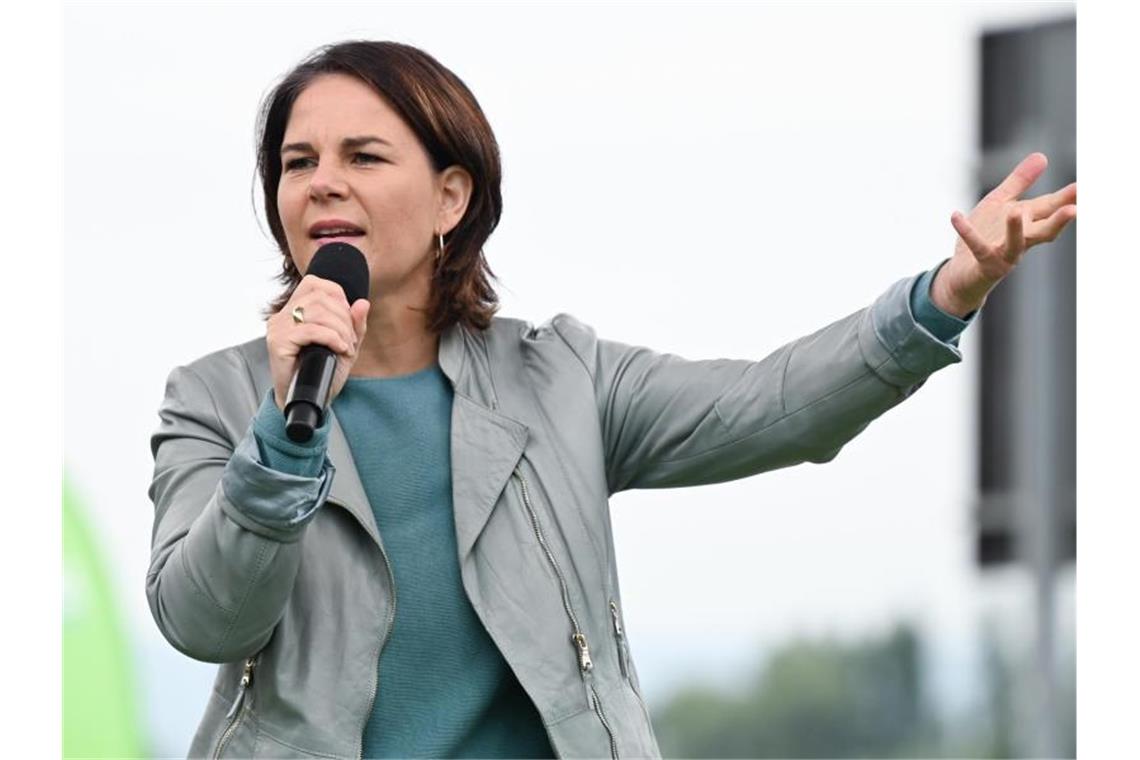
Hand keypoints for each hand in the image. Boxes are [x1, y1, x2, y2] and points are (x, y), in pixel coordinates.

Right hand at [267, 274, 370, 412]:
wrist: (309, 400)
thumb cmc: (323, 373)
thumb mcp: (345, 345)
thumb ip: (354, 325)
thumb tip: (363, 303)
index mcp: (294, 310)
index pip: (316, 284)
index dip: (338, 296)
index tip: (348, 320)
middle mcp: (282, 315)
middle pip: (320, 297)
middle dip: (344, 317)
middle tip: (350, 339)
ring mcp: (278, 327)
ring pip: (316, 311)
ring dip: (340, 328)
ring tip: (345, 346)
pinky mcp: (278, 342)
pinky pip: (310, 330)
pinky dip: (331, 337)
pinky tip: (339, 349)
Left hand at [933, 152, 1076, 316]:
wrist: (961, 272)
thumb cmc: (985, 234)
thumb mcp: (1000, 203)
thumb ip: (1020, 182)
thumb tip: (1042, 156)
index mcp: (1027, 223)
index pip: (1050, 208)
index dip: (1066, 199)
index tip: (1082, 188)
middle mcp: (1021, 241)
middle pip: (1044, 231)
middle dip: (1058, 221)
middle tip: (1074, 209)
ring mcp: (1003, 254)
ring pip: (1015, 244)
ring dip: (1015, 230)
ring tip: (1015, 212)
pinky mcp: (982, 263)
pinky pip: (976, 247)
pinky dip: (967, 232)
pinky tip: (955, 216)